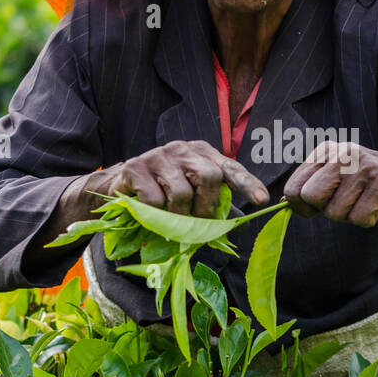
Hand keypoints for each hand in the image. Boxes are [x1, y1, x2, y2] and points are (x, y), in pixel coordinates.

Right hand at [77, 140, 269, 219]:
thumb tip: (240, 227)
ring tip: (171, 221)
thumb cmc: (160, 195)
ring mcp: (158, 155)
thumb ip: (213, 207)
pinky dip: (155, 214)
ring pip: (181, 192)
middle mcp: (182, 149)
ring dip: (178, 216)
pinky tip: (149, 212)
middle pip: (208, 177)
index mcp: (202, 154)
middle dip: (207, 208)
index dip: (247, 183)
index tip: (262, 200)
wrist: (115, 187)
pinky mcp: (135, 166)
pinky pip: (155, 199)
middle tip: (199, 225)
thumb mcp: (190, 198)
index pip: (230, 167)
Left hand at [283, 141, 377, 226]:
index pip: (293, 189)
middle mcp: (342, 153)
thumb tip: (282, 203)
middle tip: (347, 201)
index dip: (302, 206)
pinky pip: (359, 218)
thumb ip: (309, 185)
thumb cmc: (367, 182)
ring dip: (350, 215)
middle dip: (326, 209)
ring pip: (335, 212)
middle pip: (310, 198)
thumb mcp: (335, 176)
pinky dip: (368, 220)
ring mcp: (363, 167)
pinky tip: (377, 205)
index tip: (318, 206)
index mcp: (326, 150)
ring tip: (365, 200)